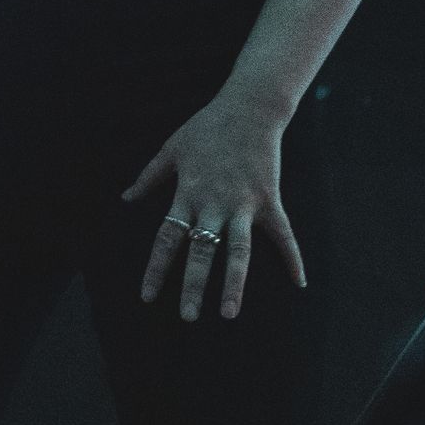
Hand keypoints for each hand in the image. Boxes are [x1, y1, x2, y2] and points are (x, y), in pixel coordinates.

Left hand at [122, 92, 305, 323]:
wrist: (248, 108)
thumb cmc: (207, 127)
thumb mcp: (172, 149)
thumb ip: (149, 177)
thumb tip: (126, 198)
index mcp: (188, 194)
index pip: (168, 239)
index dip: (157, 269)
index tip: (148, 297)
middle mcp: (214, 204)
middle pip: (201, 251)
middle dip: (194, 285)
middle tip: (187, 317)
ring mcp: (244, 204)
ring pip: (238, 250)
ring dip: (234, 284)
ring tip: (228, 314)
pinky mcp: (269, 200)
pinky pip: (283, 234)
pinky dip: (293, 257)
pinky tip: (299, 282)